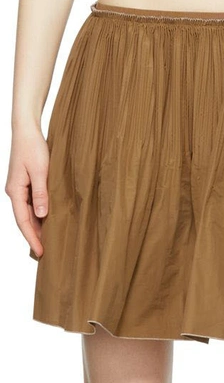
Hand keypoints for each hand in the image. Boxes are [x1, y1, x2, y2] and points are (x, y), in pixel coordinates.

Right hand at [4, 123, 48, 258]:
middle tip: (46, 253)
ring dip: (37, 228)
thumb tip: (42, 216)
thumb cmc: (33, 147)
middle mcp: (14, 192)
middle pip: (24, 220)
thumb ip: (41, 194)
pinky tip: (48, 223)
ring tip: (48, 242)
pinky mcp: (25, 184)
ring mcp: (19, 189)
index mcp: (15, 191)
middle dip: (34, 237)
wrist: (27, 130)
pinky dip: (38, 216)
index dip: (32, 238)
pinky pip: (31, 205)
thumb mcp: (40, 171)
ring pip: (27, 214)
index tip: (40, 252)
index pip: (23, 221)